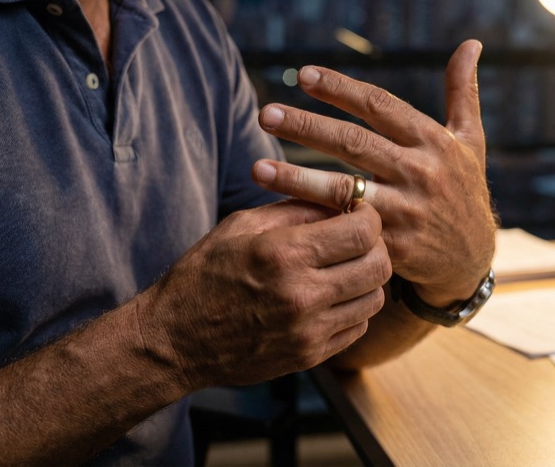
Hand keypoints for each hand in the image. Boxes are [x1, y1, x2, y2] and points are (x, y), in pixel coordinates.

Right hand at [137, 199, 389, 390]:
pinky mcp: (309, 355)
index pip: (363, 231)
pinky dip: (354, 308)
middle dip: (375, 246)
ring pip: (374, 298)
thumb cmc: (203, 276)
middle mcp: (302, 294)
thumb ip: (294, 209)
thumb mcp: (240, 226)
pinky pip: (358, 327)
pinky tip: (331, 297)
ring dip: (366, 279)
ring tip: (342, 269)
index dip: (368, 216)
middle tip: (356, 240)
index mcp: (284, 254)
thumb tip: (339, 199)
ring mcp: (308, 330)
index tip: (357, 213)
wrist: (175, 340)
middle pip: (378, 265)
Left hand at [251, 40, 495, 306]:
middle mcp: (419, 172)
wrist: (472, 260)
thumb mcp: (471, 142)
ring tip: (256, 169)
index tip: (304, 74)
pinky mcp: (392, 246)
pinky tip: (279, 216)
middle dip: (306, 127)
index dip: (341, 89)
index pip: (380, 106)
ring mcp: (404, 210)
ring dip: (296, 180)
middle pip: (353, 143)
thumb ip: (463, 92)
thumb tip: (471, 42)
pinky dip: (313, 221)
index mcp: (434, 141)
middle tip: (265, 114)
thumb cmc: (464, 190)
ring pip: (343, 190)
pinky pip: (344, 230)